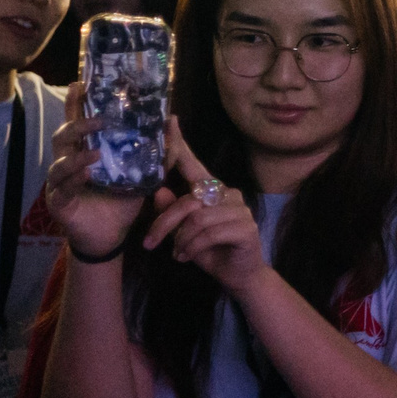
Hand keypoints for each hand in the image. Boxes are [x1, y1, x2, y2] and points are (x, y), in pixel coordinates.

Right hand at [41, 82, 150, 258]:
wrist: (111, 235)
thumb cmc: (122, 200)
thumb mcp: (146, 174)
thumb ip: (160, 151)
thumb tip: (173, 120)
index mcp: (87, 150)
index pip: (78, 122)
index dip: (76, 104)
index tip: (80, 83)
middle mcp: (70, 161)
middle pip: (63, 135)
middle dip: (78, 124)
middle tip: (99, 119)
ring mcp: (60, 181)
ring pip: (60, 161)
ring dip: (77, 155)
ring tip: (96, 152)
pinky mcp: (59, 201)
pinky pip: (63, 187)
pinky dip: (75, 179)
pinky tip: (86, 174)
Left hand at [142, 119, 267, 294]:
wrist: (239, 276)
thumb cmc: (210, 251)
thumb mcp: (182, 233)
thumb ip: (171, 213)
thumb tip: (158, 191)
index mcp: (212, 191)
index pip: (194, 164)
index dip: (181, 144)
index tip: (170, 121)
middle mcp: (228, 194)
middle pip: (188, 199)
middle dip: (165, 223)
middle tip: (150, 243)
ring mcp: (240, 210)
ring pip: (197, 218)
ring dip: (181, 240)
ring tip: (177, 254)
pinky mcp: (246, 228)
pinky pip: (209, 233)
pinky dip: (193, 247)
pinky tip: (188, 258)